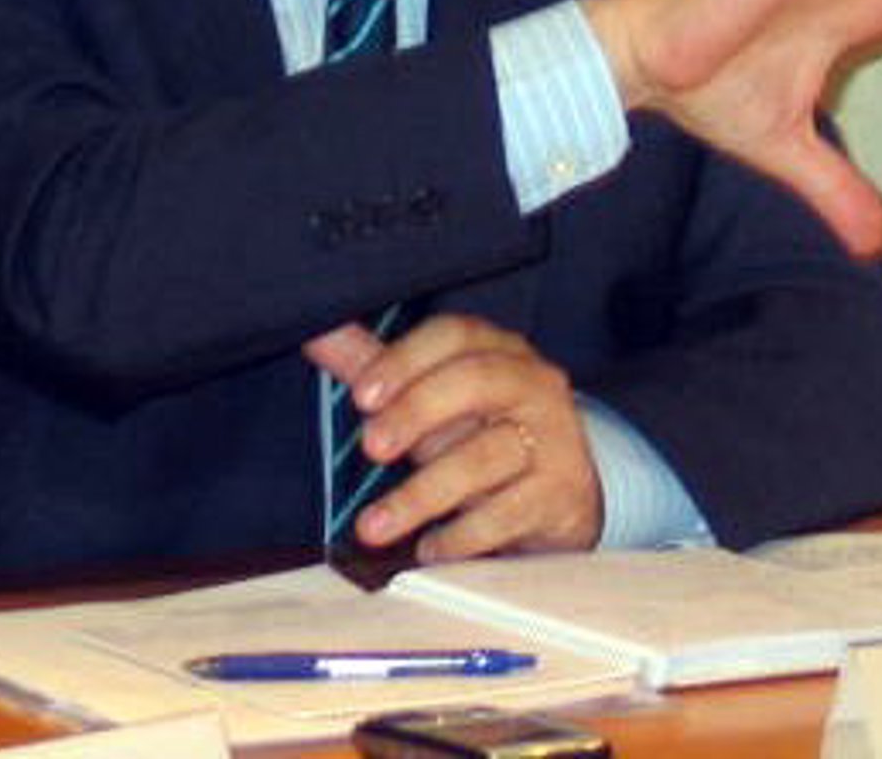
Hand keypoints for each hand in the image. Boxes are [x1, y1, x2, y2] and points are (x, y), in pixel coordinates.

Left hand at [304, 314, 602, 560]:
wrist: (563, 495)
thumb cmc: (484, 434)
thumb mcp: (433, 399)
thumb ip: (377, 367)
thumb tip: (317, 333)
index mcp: (499, 350)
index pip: (456, 334)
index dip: (406, 359)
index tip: (361, 395)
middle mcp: (532, 385)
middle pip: (476, 381)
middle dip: (417, 412)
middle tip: (370, 447)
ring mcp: (553, 438)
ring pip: (487, 455)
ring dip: (422, 494)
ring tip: (373, 526)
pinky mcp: (561, 494)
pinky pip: (507, 514)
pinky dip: (461, 536)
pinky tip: (428, 549)